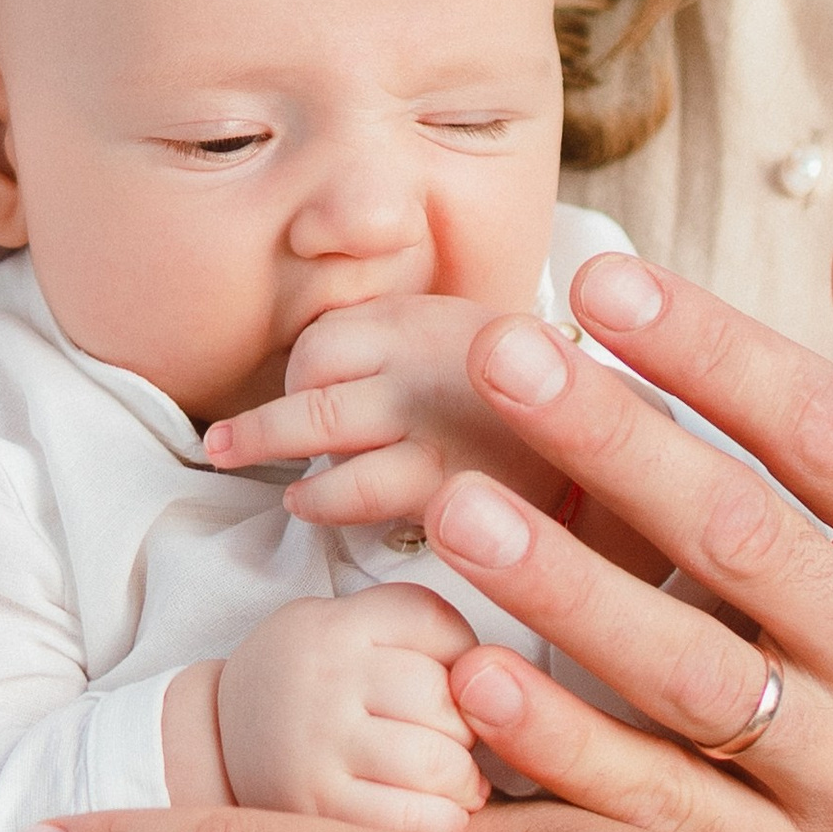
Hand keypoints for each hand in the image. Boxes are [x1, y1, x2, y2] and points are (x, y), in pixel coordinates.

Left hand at [204, 294, 571, 530]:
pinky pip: (361, 497)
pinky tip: (318, 510)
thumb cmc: (522, 389)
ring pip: (325, 448)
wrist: (615, 430)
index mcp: (416, 321)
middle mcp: (417, 369)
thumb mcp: (460, 333)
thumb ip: (392, 345)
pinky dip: (328, 505)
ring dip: (291, 475)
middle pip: (308, 398)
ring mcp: (431, 429)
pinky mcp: (448, 485)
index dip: (297, 379)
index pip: (317, 345)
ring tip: (282, 494)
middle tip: (217, 449)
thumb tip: (311, 371)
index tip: (300, 399)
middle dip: (254, 433)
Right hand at [216, 585, 488, 831]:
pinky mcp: (316, 811)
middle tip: (458, 744)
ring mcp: (315, 747)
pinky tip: (434, 814)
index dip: (465, 658)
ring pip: (437, 763)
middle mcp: (322, 679)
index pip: (438, 623)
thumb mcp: (347, 627)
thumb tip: (507, 687)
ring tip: (453, 782)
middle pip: (445, 697)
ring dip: (462, 781)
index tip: (454, 682)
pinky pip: (416, 822)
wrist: (213, 743)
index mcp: (336, 624)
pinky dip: (444, 822)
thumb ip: (421, 636)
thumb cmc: (313, 688)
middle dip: (468, 728)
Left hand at [424, 221, 832, 831]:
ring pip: (688, 680)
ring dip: (568, 592)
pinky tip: (478, 681)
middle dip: (616, 444)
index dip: (715, 354)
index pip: (832, 436)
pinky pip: (662, 813)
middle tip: (502, 358)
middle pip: (744, 542)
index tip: (604, 284)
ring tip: (463, 506)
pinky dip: (568, 752)